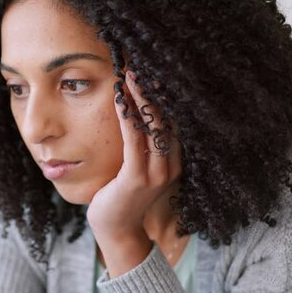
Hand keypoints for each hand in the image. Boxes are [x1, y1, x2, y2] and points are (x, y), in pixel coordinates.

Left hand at [87, 71, 181, 275]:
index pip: (173, 120)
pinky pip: (135, 141)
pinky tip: (122, 97)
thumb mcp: (135, 166)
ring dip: (142, 97)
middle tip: (143, 61)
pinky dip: (129, 117)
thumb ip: (141, 143)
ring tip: (132, 72)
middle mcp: (171, 164)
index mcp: (174, 160)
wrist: (117, 231)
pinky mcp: (137, 179)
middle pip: (167, 118)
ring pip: (154, 126)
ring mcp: (157, 173)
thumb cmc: (121, 195)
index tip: (154, 68)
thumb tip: (135, 113)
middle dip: (155, 89)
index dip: (165, 94)